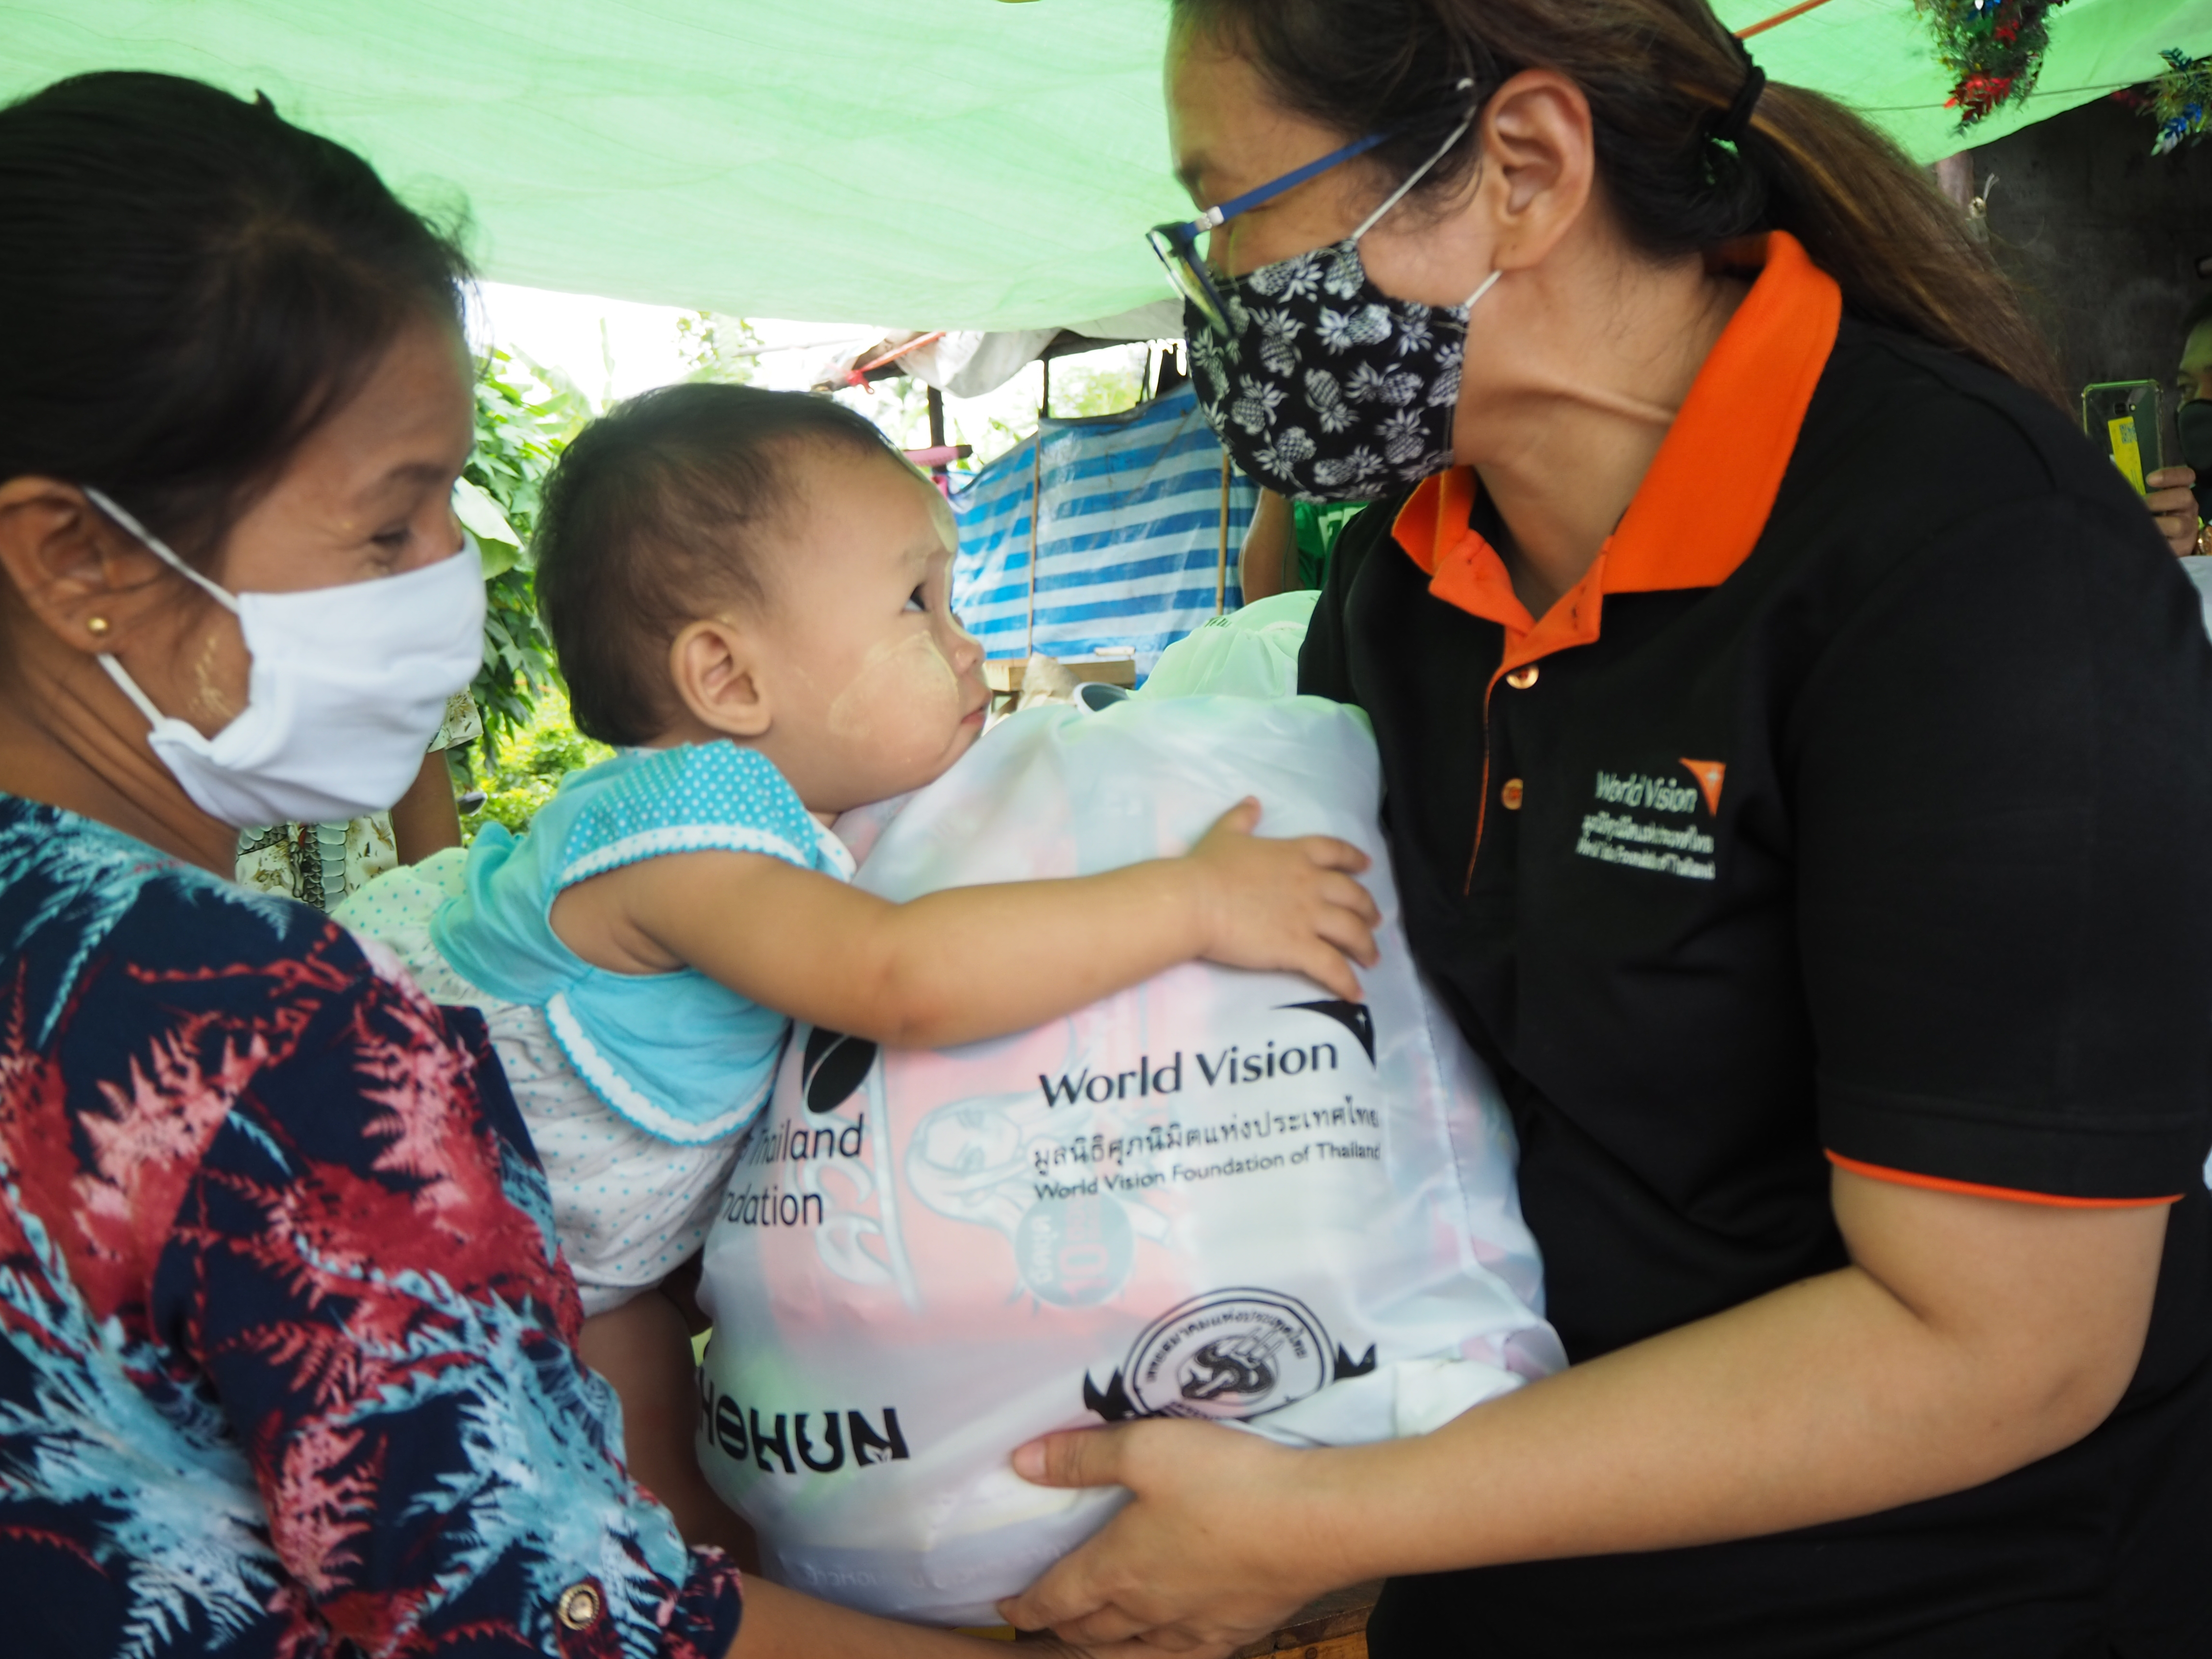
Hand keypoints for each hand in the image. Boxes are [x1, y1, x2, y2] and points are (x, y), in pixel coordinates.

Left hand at [997, 1419, 1342, 1653]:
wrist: (1315, 1524)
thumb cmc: (1226, 1482)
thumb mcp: (1145, 1449)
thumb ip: (1082, 1457)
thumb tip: (1020, 1462)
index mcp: (1117, 1568)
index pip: (1056, 1597)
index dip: (1025, 1604)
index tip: (1005, 1605)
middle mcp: (1148, 1609)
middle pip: (1089, 1632)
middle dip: (1060, 1628)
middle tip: (1043, 1621)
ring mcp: (1193, 1627)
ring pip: (1132, 1653)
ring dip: (1103, 1649)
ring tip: (1090, 1643)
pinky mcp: (1235, 1633)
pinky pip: (1182, 1656)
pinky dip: (1158, 1655)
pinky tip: (1166, 1646)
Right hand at [1184, 798, 1378, 1000]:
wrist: (1195, 901)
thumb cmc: (1207, 868)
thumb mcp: (1225, 833)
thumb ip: (1242, 817)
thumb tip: (1253, 802)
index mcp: (1295, 854)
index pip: (1336, 851)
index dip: (1355, 858)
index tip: (1367, 866)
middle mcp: (1310, 883)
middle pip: (1354, 895)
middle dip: (1368, 910)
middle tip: (1374, 922)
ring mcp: (1308, 916)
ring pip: (1353, 932)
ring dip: (1367, 947)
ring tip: (1372, 960)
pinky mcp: (1298, 947)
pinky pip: (1333, 967)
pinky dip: (1348, 982)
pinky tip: (1355, 993)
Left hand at [2145, 466, 2200, 557]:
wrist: (2152, 549)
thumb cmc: (2144, 521)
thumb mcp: (2145, 505)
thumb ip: (2138, 494)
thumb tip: (2116, 490)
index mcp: (2180, 494)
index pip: (2186, 477)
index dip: (2171, 475)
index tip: (2150, 479)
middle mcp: (2187, 510)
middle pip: (2184, 497)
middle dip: (2158, 500)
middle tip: (2139, 507)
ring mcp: (2187, 530)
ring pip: (2179, 524)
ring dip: (2155, 524)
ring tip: (2136, 527)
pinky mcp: (2181, 549)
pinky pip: (2169, 546)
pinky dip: (2152, 543)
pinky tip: (2137, 541)